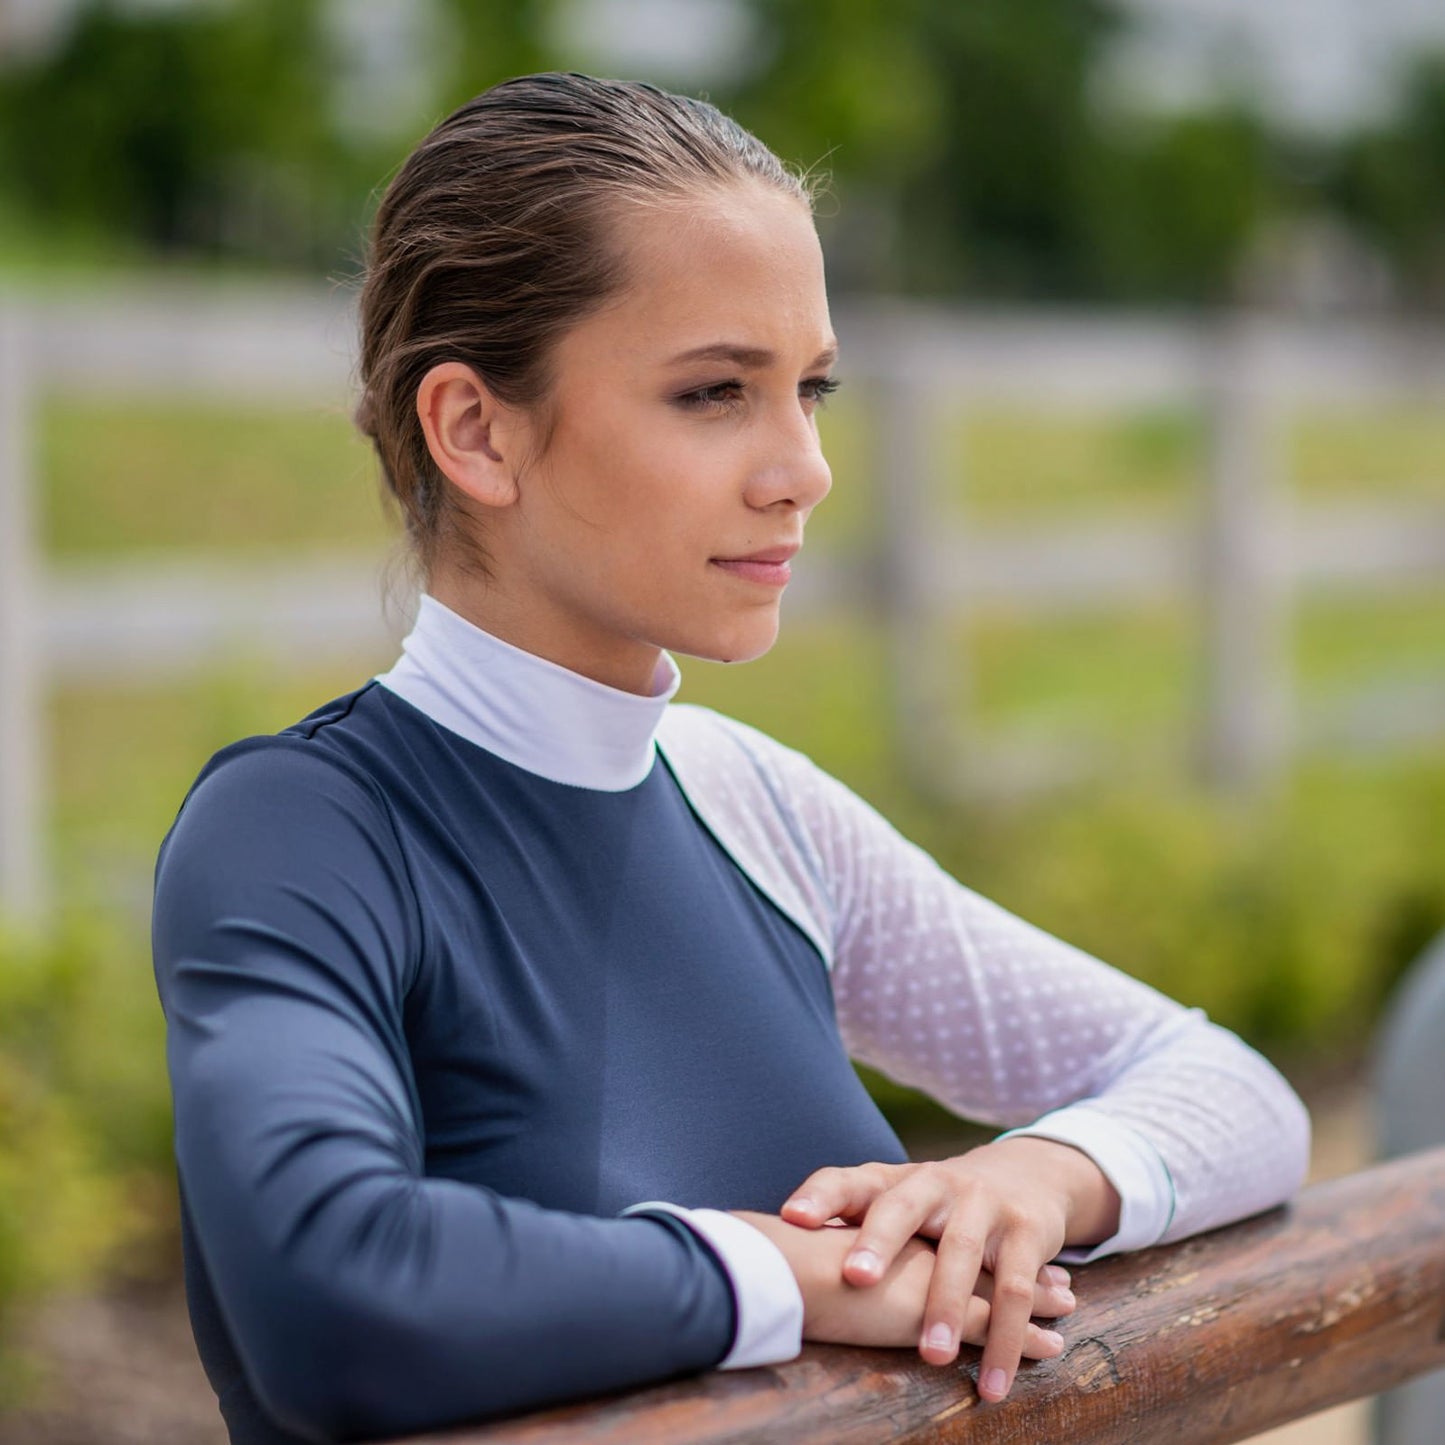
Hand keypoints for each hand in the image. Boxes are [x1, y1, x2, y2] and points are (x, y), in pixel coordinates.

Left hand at [779, 1138, 1120, 1400]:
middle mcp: (935, 1182)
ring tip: (931, 1355)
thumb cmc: (939, 1204)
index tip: (791, 1218)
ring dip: (946, 1305)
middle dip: (879, 1242)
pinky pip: (1014, 1289)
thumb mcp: (896, 1205)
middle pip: (901, 1207)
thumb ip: (847, 1226)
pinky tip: (992, 1382)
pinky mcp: (1027, 1232)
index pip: (847, 1180)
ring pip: (962, 1253)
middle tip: (856, 1280)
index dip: (819, 1197)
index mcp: (894, 1179)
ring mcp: (983, 1203)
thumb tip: (772, 1262)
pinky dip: (1006, 1339)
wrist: (1026, 1175)